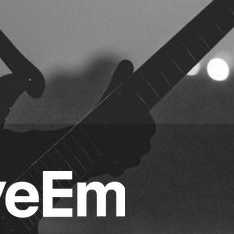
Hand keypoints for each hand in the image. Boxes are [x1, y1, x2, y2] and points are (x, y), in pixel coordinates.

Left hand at [85, 59, 155, 177]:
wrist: (84, 138)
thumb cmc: (101, 117)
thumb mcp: (110, 98)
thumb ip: (119, 82)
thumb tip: (127, 62)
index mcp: (139, 128)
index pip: (149, 128)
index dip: (142, 123)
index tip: (129, 115)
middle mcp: (136, 145)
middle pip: (144, 146)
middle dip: (132, 138)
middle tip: (115, 128)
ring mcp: (127, 158)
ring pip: (135, 159)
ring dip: (124, 152)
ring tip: (109, 143)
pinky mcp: (113, 168)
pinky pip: (119, 172)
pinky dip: (115, 167)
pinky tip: (107, 160)